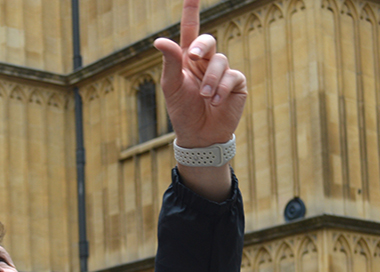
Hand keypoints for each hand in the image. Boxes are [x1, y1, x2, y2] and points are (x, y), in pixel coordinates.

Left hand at [154, 0, 246, 148]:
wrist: (200, 135)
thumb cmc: (182, 110)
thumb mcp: (172, 86)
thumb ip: (169, 62)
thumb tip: (159, 40)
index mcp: (187, 60)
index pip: (190, 29)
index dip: (192, 9)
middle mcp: (205, 62)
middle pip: (206, 41)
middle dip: (201, 46)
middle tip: (192, 56)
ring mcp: (222, 71)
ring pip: (219, 61)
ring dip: (210, 79)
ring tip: (205, 96)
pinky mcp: (236, 83)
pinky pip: (232, 76)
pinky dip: (222, 89)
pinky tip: (216, 102)